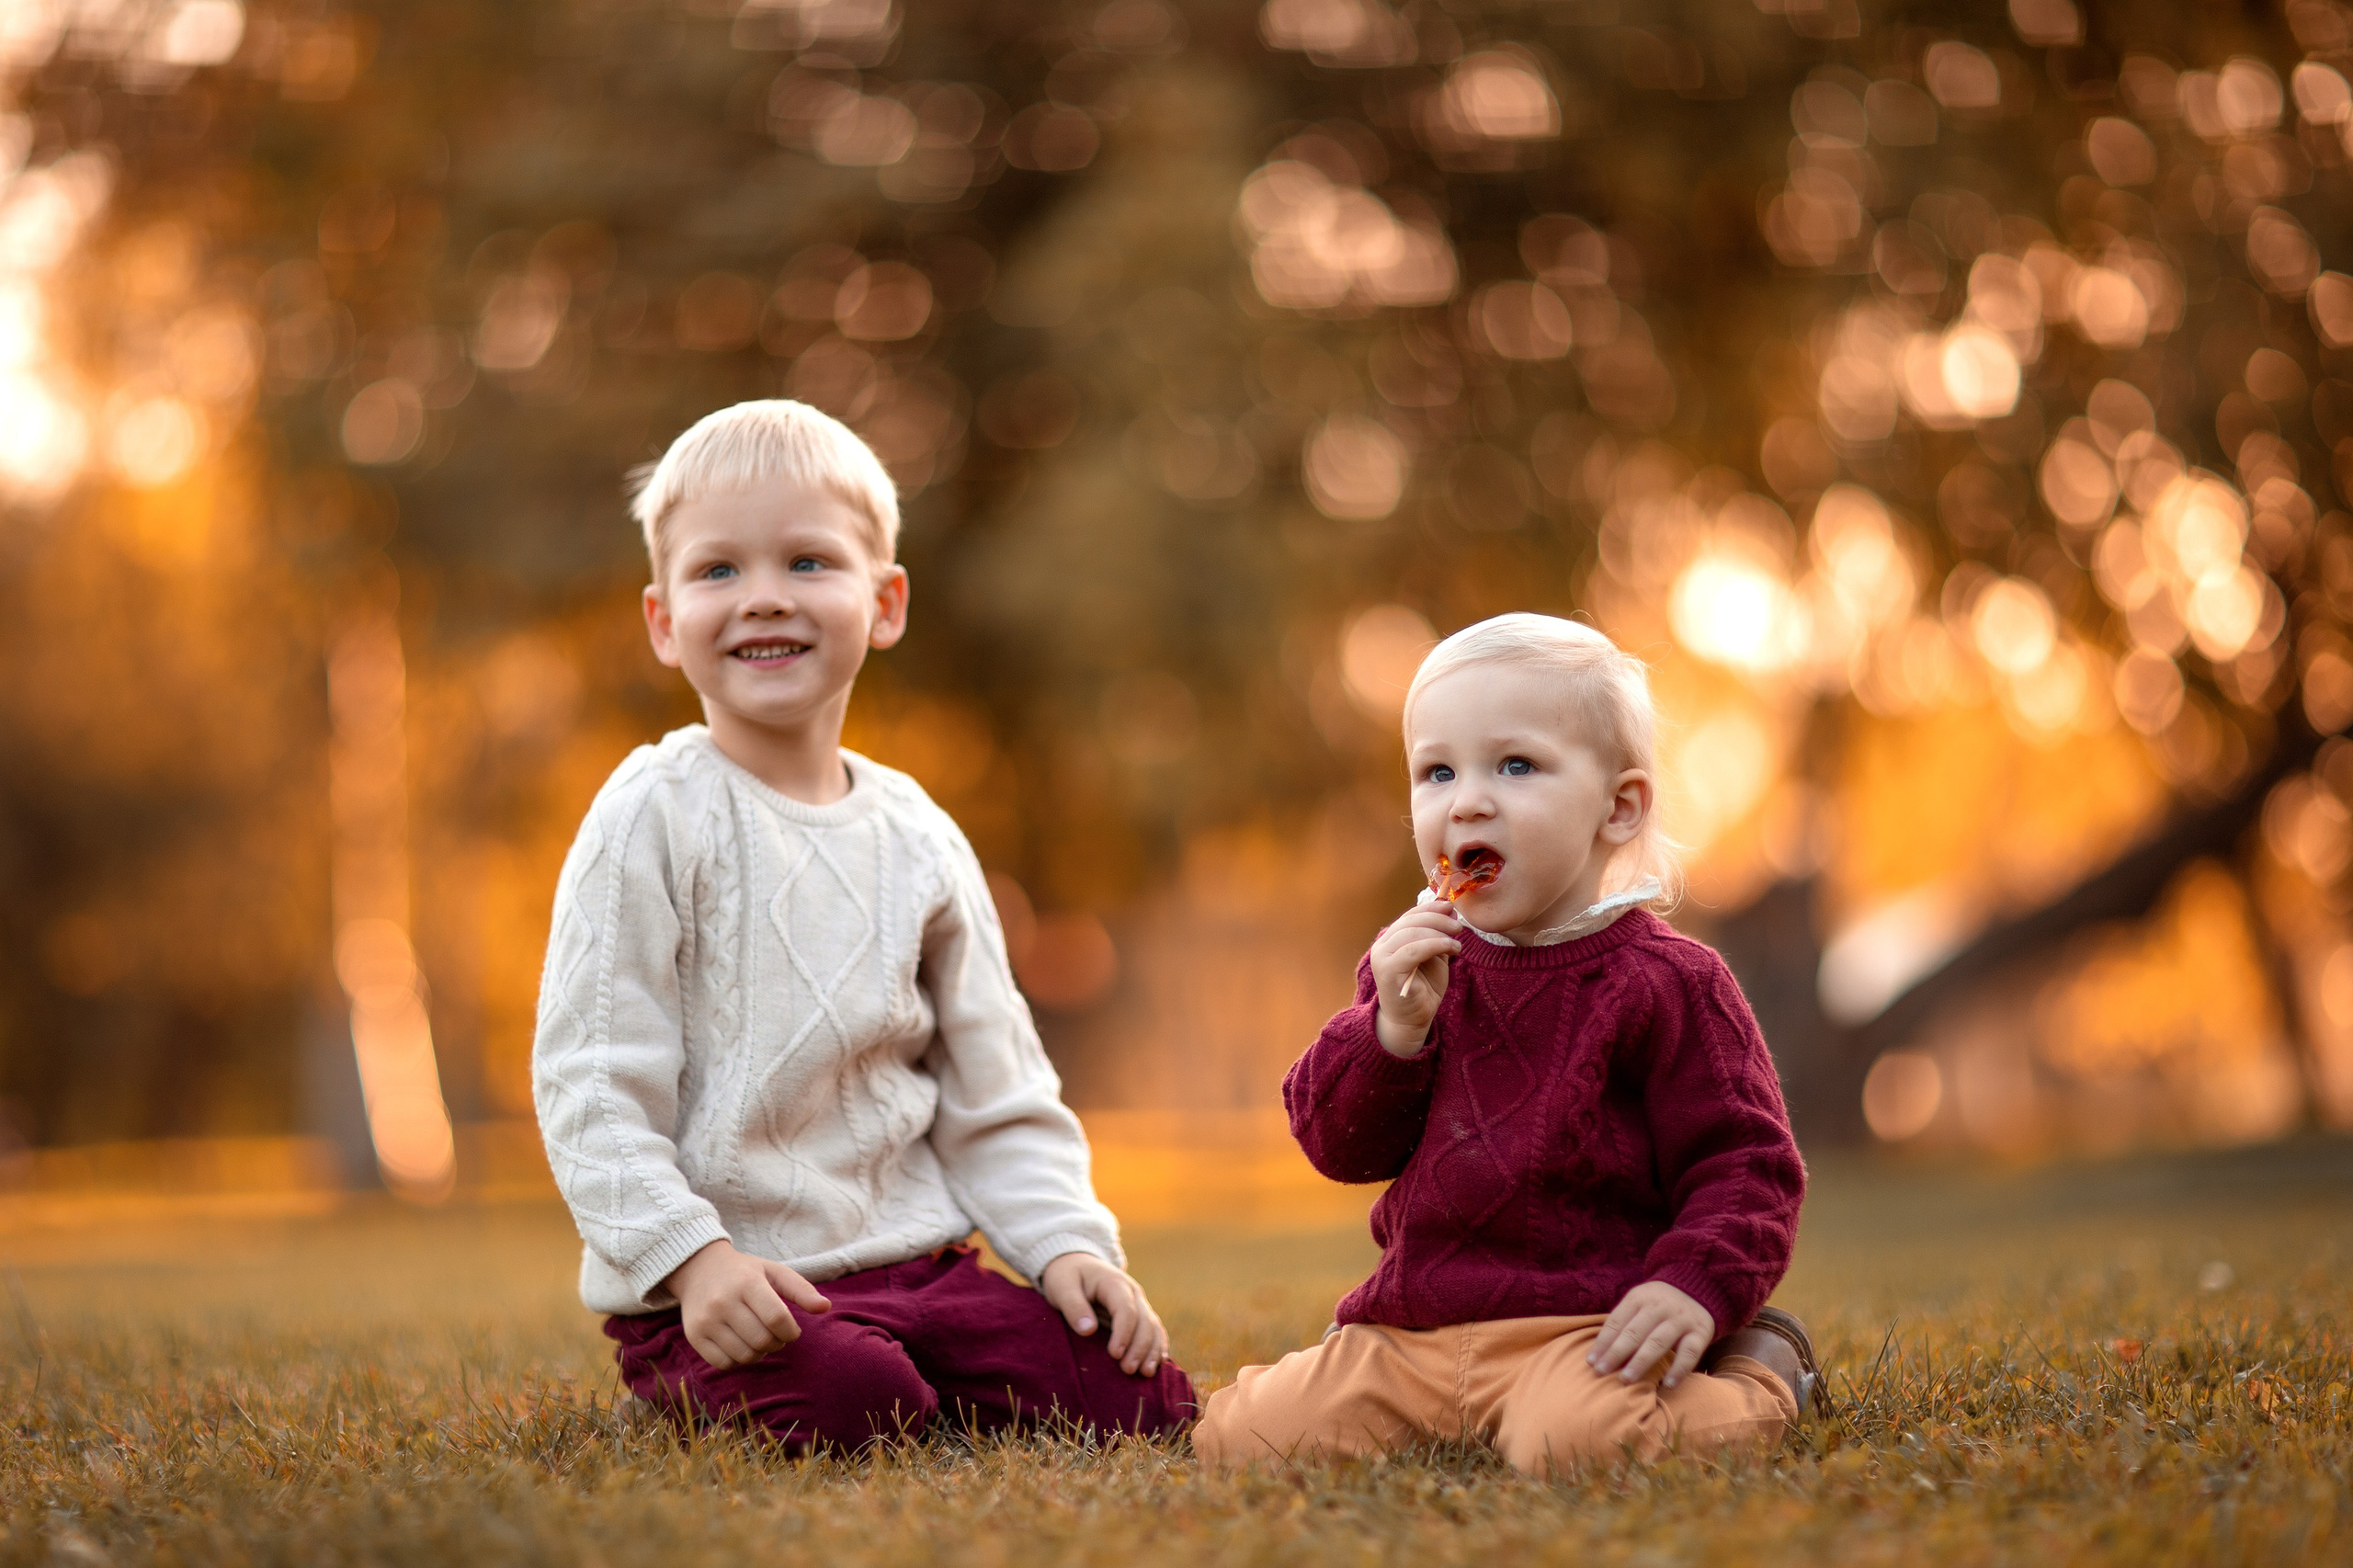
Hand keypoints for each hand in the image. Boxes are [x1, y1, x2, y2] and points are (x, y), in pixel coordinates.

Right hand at [663, 1238, 831, 1369]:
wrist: (698, 1269)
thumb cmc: (744, 1273)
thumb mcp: (773, 1271)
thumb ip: (800, 1289)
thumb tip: (825, 1307)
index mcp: (746, 1283)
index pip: (777, 1319)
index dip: (791, 1332)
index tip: (792, 1330)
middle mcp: (722, 1302)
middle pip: (762, 1340)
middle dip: (777, 1343)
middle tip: (776, 1335)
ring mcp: (706, 1320)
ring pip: (744, 1356)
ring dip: (759, 1353)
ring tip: (759, 1339)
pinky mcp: (694, 1336)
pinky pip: (724, 1363)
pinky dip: (738, 1360)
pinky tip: (741, 1344)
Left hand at [1039, 1252, 1166, 1376]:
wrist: (1075, 1264)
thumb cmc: (1066, 1276)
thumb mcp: (1062, 1286)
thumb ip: (1073, 1306)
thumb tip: (1088, 1330)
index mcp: (1114, 1283)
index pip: (1126, 1310)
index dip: (1123, 1333)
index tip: (1114, 1355)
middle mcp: (1132, 1293)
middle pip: (1144, 1320)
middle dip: (1139, 1347)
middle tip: (1128, 1370)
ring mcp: (1138, 1303)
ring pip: (1153, 1327)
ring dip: (1152, 1350)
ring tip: (1145, 1374)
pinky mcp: (1137, 1315)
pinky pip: (1153, 1331)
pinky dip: (1157, 1347)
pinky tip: (1155, 1365)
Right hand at [1369, 904, 1463, 1056]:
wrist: (1412, 1019)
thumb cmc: (1424, 988)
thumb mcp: (1435, 956)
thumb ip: (1438, 935)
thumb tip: (1449, 908)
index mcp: (1391, 939)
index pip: (1410, 915)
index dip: (1431, 907)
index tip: (1451, 907)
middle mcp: (1382, 945)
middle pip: (1411, 921)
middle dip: (1437, 918)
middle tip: (1458, 926)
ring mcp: (1382, 957)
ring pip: (1411, 933)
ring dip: (1439, 933)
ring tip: (1457, 942)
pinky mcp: (1387, 970)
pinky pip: (1413, 950)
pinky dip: (1435, 944)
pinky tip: (1451, 948)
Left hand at [1588, 1281, 1713, 1388]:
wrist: (1697, 1289)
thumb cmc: (1657, 1304)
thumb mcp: (1638, 1303)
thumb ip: (1623, 1323)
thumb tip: (1599, 1354)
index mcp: (1639, 1298)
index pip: (1617, 1321)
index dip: (1603, 1342)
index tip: (1591, 1362)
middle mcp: (1660, 1306)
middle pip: (1634, 1332)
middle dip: (1615, 1353)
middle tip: (1601, 1372)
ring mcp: (1681, 1319)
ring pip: (1658, 1342)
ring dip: (1640, 1362)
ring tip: (1626, 1380)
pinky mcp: (1700, 1332)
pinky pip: (1689, 1353)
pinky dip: (1678, 1369)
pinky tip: (1667, 1385)